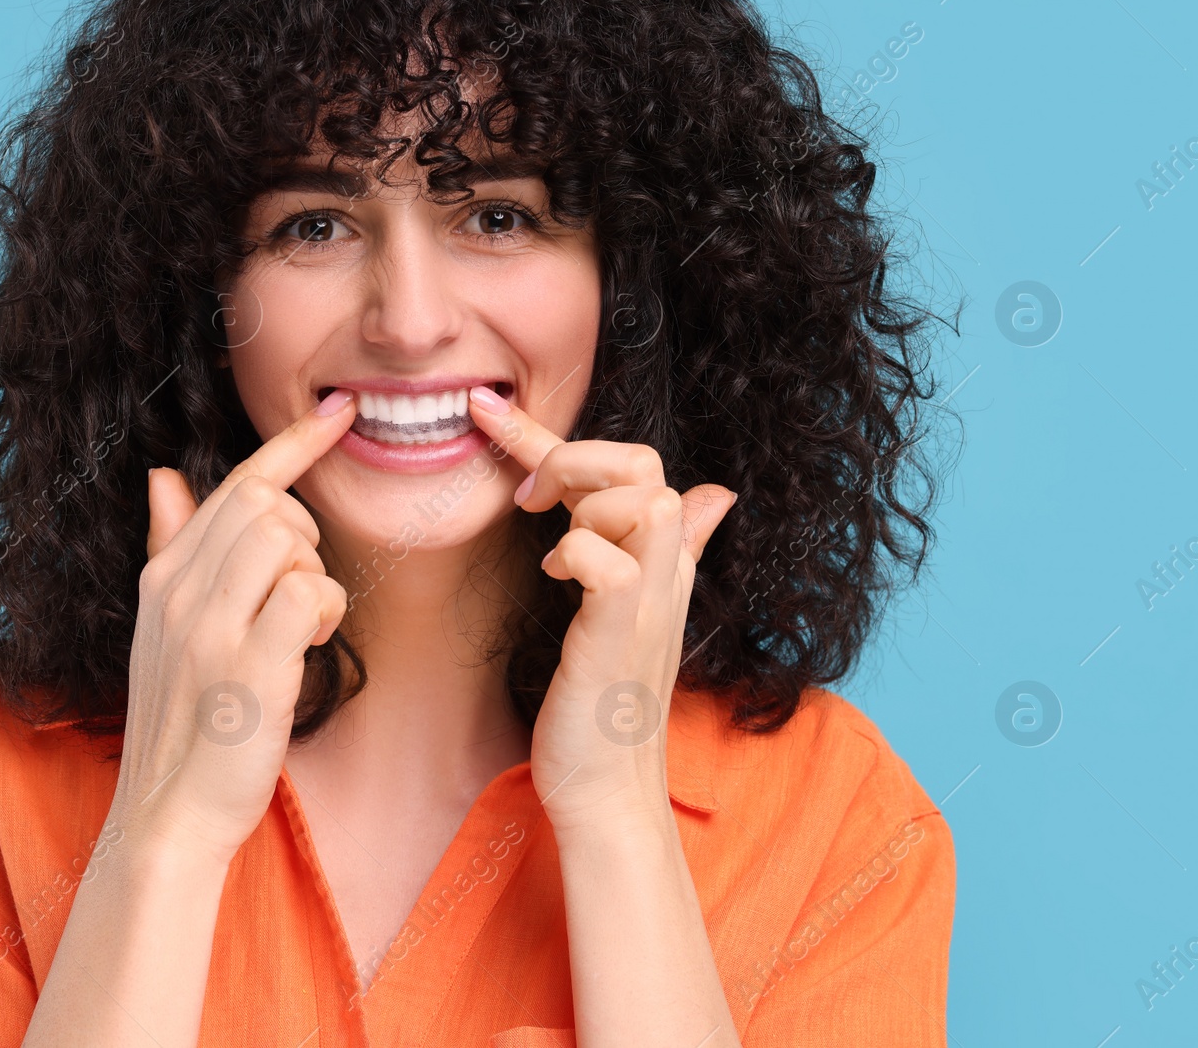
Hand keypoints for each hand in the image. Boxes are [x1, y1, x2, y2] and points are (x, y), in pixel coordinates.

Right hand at [109, 390, 357, 862]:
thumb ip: (170, 550)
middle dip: (307, 535)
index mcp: (163, 577)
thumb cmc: (182, 722)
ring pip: (287, 537)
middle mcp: (179, 591)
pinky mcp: (250, 667)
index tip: (341, 413)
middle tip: (302, 592)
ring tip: (303, 626)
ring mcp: (210, 627)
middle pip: (267, 503)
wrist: (168, 816)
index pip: (236, 485)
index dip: (294, 444)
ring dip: (316, 575)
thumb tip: (161, 478)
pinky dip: (326, 611)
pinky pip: (310, 591)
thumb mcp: (161, 630)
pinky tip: (313, 644)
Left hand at [466, 385, 735, 834]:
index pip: (623, 469)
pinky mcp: (622, 631)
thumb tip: (716, 494)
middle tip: (533, 500)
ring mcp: (650, 600)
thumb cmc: (600, 705)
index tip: (482, 409)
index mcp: (659, 561)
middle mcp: (664, 571)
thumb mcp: (624, 614)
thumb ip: (657, 551)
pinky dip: (576, 554)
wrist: (605, 789)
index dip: (545, 431)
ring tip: (552, 549)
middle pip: (647, 464)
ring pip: (643, 498)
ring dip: (584, 505)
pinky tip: (558, 579)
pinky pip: (607, 559)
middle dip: (578, 458)